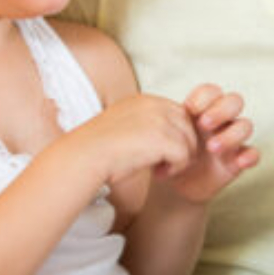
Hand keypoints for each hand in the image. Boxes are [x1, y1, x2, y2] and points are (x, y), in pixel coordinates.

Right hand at [59, 94, 198, 187]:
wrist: (83, 157)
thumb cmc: (99, 150)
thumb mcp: (125, 126)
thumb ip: (148, 125)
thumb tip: (175, 136)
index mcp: (144, 100)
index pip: (177, 114)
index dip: (174, 136)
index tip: (158, 152)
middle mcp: (154, 104)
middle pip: (188, 125)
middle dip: (181, 146)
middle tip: (163, 164)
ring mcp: (160, 120)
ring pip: (190, 141)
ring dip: (179, 159)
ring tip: (160, 170)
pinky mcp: (163, 138)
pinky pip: (185, 155)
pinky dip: (176, 168)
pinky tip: (158, 174)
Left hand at [163, 84, 257, 202]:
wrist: (172, 186)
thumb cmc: (166, 155)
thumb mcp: (159, 137)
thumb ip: (157, 124)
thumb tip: (145, 113)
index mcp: (202, 111)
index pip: (212, 92)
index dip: (205, 96)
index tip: (189, 108)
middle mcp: (220, 122)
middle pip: (234, 101)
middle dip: (221, 110)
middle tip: (203, 124)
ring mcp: (231, 141)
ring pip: (245, 125)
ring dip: (231, 134)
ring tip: (212, 148)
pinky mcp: (237, 161)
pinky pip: (253, 154)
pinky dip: (250, 156)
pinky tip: (239, 161)